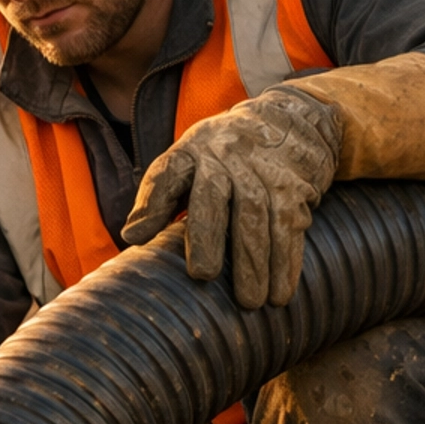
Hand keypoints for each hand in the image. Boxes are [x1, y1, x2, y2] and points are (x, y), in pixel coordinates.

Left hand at [121, 85, 341, 309]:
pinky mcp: (292, 186)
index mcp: (191, 153)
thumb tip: (131, 236)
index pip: (166, 174)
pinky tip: (280, 292)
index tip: (135, 235)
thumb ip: (161, 196)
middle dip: (208, 237)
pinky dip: (286, 262)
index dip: (151, 203)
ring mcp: (261, 170)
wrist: (290, 121)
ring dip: (255, 263)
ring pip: (256, 218)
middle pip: (213, 197)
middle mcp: (224, 157)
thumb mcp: (190, 163)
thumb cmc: (225, 157)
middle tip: (203, 275)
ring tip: (250, 302)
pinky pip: (289, 227)